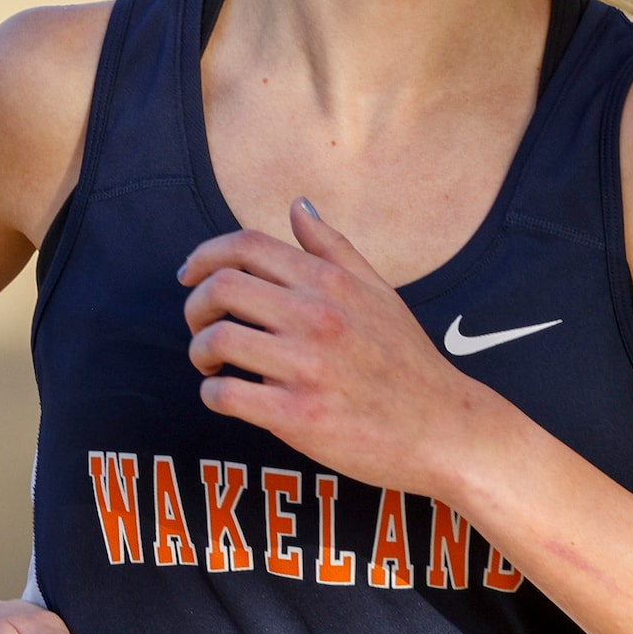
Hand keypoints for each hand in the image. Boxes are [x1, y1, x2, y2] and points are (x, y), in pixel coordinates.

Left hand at [178, 200, 516, 501]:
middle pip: (221, 287)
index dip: (204, 254)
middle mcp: (317, 317)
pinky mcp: (299, 415)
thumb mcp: (379, 291)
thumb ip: (333, 247)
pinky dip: (213, 393)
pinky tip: (226, 395)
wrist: (443, 428)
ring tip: (213, 363)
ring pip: (217, 340)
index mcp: (331, 283)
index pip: (247, 246)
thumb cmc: (408, 360)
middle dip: (194, 305)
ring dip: (200, 350)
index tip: (189, 275)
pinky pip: (226, 395)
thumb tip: (297, 205)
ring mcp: (307, 367)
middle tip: (199, 325)